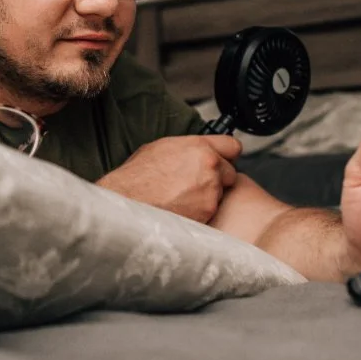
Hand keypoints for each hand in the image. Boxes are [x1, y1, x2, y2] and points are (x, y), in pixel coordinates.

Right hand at [97, 135, 240, 222]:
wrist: (127, 201)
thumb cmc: (137, 176)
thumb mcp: (161, 148)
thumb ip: (187, 148)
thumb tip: (196, 150)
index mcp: (199, 148)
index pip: (233, 146)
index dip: (226, 154)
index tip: (223, 159)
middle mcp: (210, 168)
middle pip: (230, 173)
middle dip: (218, 178)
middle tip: (196, 183)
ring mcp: (210, 192)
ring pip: (221, 194)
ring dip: (208, 196)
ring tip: (183, 197)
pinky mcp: (207, 213)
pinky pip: (211, 211)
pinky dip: (200, 211)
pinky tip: (182, 208)